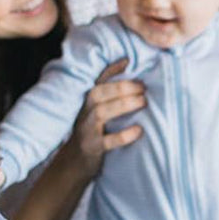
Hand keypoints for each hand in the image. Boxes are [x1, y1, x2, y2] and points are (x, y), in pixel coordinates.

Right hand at [54, 58, 145, 179]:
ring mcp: (87, 129)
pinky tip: (139, 130)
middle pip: (100, 93)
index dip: (113, 69)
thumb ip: (109, 84)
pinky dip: (124, 135)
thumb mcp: (96, 104)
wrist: (74, 160)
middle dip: (123, 87)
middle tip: (144, 88)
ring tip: (144, 102)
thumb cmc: (92, 126)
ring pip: (102, 113)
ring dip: (124, 105)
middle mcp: (85, 111)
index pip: (98, 80)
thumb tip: (127, 60)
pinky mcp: (93, 147)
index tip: (130, 62)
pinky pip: (109, 141)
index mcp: (88, 99)